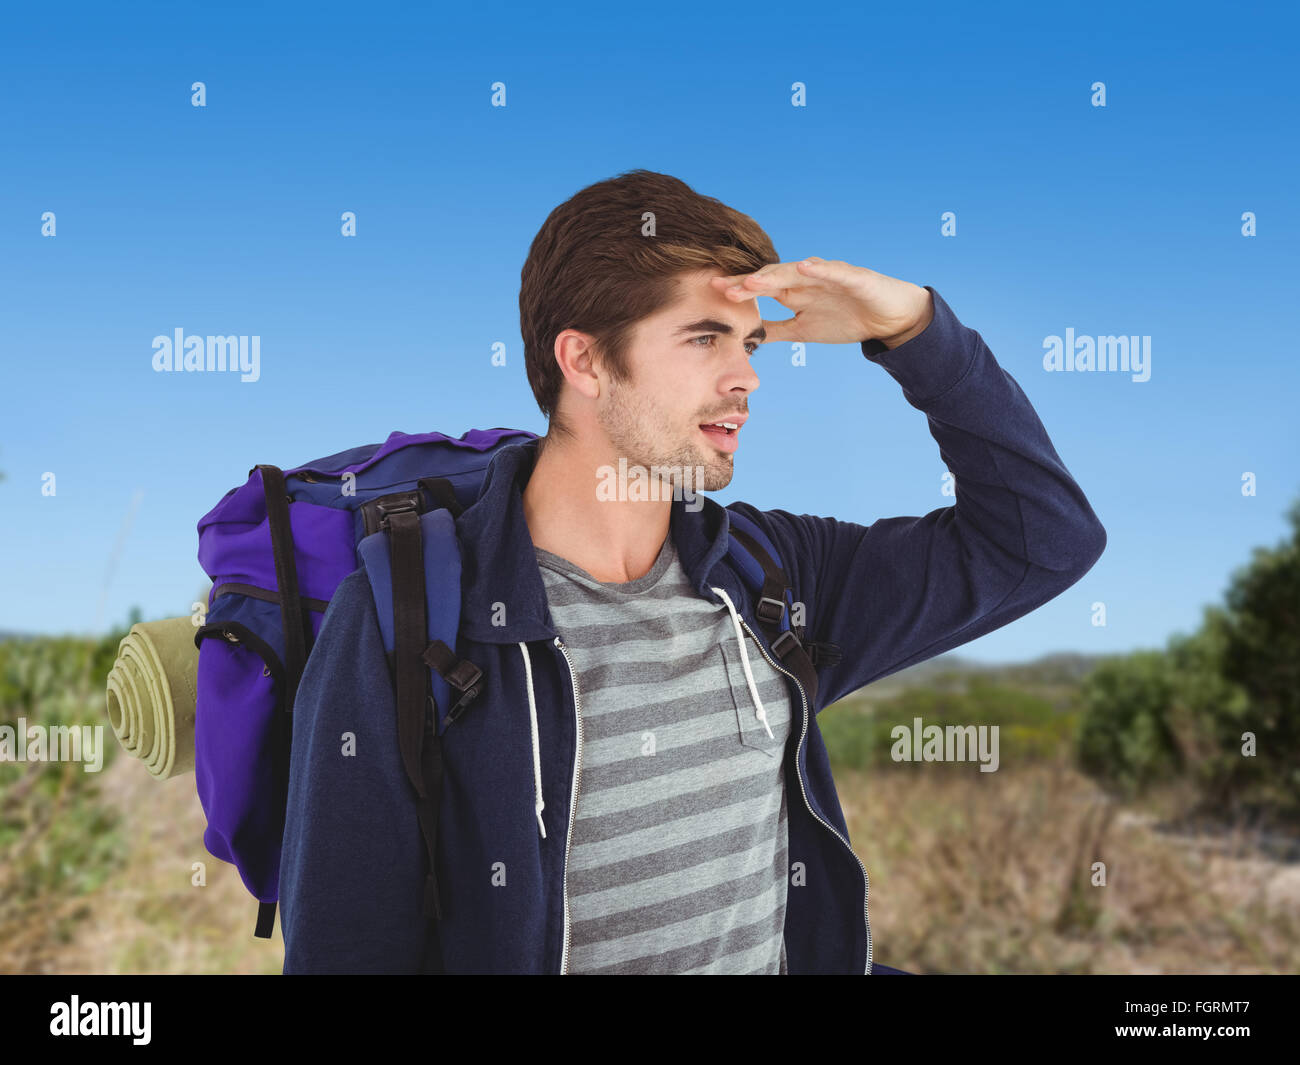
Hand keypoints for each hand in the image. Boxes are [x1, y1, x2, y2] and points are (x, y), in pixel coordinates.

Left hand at [708, 257, 932, 348]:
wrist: (888, 318)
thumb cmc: (846, 319)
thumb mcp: (803, 331)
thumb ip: (775, 331)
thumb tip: (747, 338)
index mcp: (794, 292)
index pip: (761, 289)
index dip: (739, 291)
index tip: (714, 293)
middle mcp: (806, 279)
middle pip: (772, 277)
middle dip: (748, 282)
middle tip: (723, 286)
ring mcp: (828, 275)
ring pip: (797, 271)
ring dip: (775, 274)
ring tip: (754, 279)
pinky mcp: (853, 276)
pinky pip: (834, 271)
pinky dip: (820, 269)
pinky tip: (805, 267)